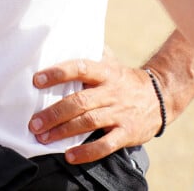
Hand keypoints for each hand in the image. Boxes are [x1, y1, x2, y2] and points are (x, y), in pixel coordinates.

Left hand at [29, 49, 162, 163]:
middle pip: (79, 101)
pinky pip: (105, 145)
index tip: (36, 80)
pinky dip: (86, 152)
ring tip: (43, 138)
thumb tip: (65, 38)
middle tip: (33, 122)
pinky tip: (69, 155)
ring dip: (63, 132)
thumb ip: (91, 52)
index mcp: (105, 72)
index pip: (79, 68)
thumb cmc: (125, 79)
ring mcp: (119, 113)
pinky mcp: (127, 133)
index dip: (58, 73)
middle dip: (54, 113)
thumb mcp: (111, 62)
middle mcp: (111, 91)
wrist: (160, 97)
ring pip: (88, 122)